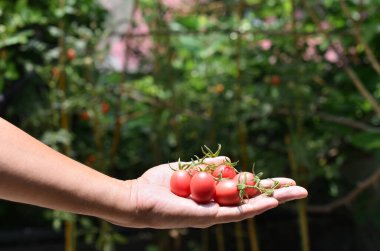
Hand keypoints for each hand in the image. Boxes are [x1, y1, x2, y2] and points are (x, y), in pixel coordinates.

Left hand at [108, 156, 307, 228]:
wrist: (137, 198)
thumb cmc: (158, 185)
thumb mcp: (186, 170)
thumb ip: (207, 166)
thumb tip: (229, 160)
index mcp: (212, 194)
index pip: (243, 189)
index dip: (263, 184)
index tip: (280, 179)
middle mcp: (217, 205)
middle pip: (253, 198)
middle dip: (276, 192)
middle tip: (300, 188)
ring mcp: (215, 213)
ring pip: (251, 206)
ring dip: (274, 198)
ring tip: (297, 192)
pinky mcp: (208, 217)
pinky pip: (236, 213)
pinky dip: (255, 207)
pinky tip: (273, 201)